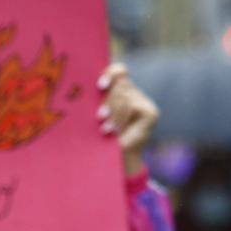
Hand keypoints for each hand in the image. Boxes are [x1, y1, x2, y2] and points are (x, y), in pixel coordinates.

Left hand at [99, 63, 156, 177]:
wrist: (110, 160)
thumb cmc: (96, 136)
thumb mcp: (93, 115)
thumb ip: (94, 100)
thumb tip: (79, 84)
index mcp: (118, 90)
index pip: (119, 71)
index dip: (111, 73)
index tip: (99, 85)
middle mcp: (133, 93)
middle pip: (120, 84)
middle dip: (107, 101)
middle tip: (99, 117)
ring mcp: (144, 101)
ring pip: (124, 95)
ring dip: (111, 113)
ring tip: (104, 128)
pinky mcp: (151, 112)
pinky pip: (132, 105)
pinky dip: (119, 118)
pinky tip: (111, 130)